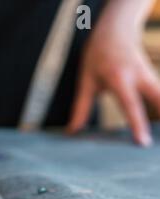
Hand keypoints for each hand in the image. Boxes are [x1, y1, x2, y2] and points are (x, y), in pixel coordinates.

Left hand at [68, 0, 159, 145]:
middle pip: (158, 100)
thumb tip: (72, 131)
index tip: (142, 142)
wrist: (115, 29)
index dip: (137, 124)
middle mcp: (139, 76)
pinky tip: (157, 127)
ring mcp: (150, 75)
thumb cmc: (98, 55)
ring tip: (157, 138)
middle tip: (155, 144)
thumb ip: (81, 107)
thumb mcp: (85, 80)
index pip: (130, 105)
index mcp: (119, 78)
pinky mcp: (153, 78)